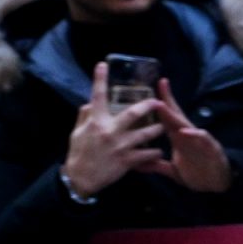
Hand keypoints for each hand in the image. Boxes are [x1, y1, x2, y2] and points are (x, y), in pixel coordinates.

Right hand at [61, 62, 166, 198]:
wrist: (81, 178)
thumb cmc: (80, 153)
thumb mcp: (77, 132)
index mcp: (95, 122)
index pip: (97, 97)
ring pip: (146, 134)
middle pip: (132, 114)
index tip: (103, 65)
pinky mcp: (127, 160)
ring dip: (158, 129)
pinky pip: (148, 154)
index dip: (100, 80)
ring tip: (164, 126)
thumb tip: (91, 102)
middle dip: (148, 106)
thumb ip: (85, 116)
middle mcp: (109, 131)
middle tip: (158, 101)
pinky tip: (159, 151)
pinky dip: (155, 152)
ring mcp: (120, 146)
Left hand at [150, 81, 231, 193]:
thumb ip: (157, 165)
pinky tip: (184, 131)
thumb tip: (137, 165)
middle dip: (167, 100)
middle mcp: (187, 136)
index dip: (159, 104)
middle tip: (160, 84)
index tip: (149, 90)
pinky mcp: (210, 149)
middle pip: (176, 115)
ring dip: (174, 115)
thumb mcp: (173, 171)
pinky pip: (202, 139)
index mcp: (178, 138)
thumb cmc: (198, 175)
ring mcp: (198, 141)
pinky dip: (193, 134)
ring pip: (185, 124)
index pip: (167, 118)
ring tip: (161, 105)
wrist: (217, 186)